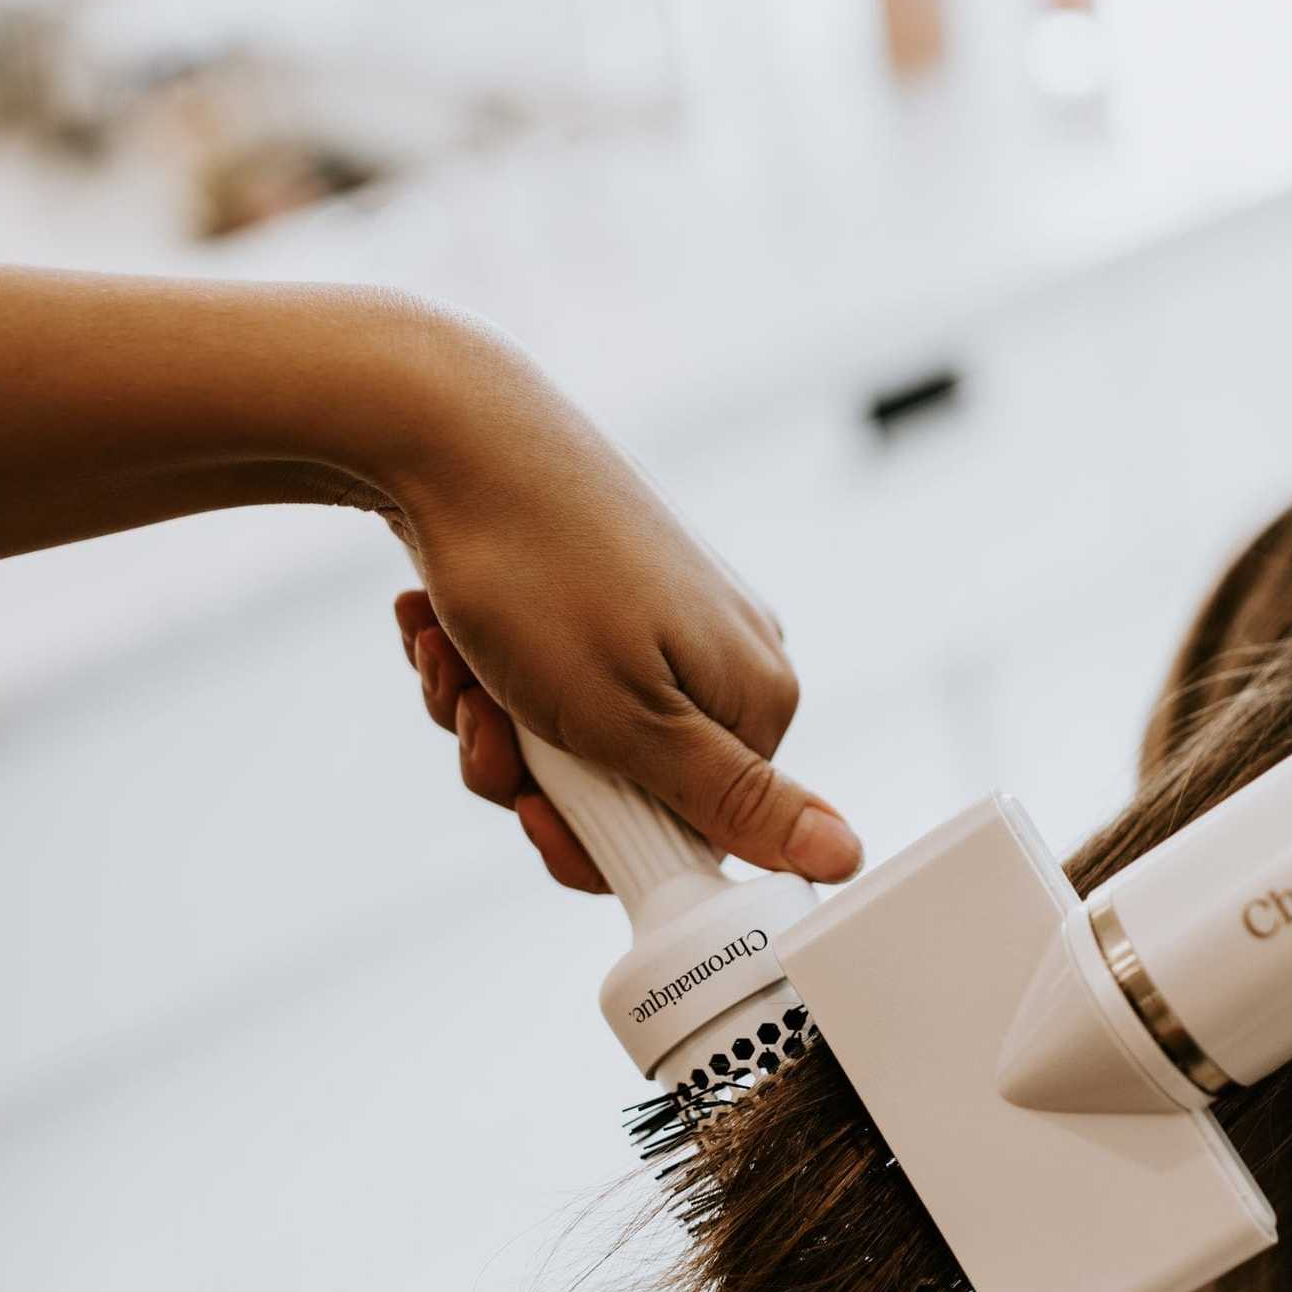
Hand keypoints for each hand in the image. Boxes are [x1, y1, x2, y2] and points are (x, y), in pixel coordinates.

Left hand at [384, 319, 860, 894]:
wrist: (450, 434)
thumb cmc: (539, 578)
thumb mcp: (634, 722)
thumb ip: (739, 804)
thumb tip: (849, 858)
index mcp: (756, 697)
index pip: (692, 837)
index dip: (595, 842)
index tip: (532, 810)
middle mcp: (723, 657)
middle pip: (617, 791)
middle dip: (525, 772)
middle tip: (482, 713)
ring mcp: (659, 622)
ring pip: (560, 740)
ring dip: (485, 717)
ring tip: (452, 655)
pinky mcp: (598, 594)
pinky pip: (533, 681)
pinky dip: (477, 667)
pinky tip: (442, 624)